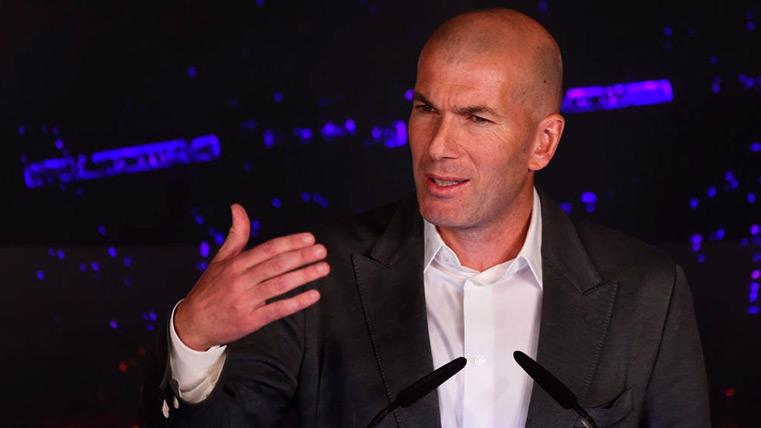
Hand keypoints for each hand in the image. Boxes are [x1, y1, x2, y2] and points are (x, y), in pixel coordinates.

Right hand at [174, 203, 329, 350]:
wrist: (193, 324)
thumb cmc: (210, 289)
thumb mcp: (219, 259)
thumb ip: (235, 235)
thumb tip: (237, 207)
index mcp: (235, 264)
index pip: (268, 249)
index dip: (290, 242)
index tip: (309, 238)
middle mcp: (241, 280)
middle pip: (277, 265)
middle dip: (302, 256)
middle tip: (322, 250)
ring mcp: (246, 301)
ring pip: (280, 285)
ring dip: (304, 276)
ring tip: (323, 268)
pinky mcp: (251, 320)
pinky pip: (278, 309)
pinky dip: (297, 302)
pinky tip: (313, 295)